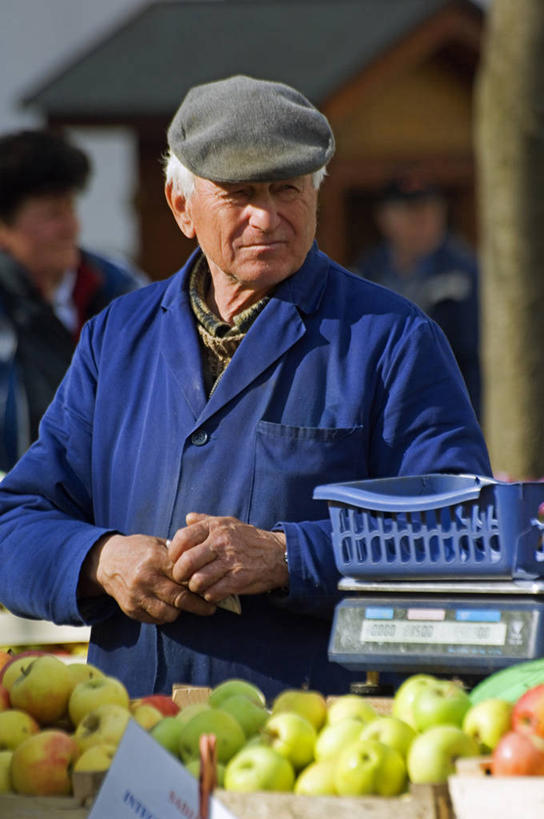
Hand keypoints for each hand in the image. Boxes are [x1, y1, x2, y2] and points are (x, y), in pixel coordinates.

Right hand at [79, 533, 215, 623]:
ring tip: (188, 605)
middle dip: (199, 605)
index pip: (185, 576)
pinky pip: (156, 619)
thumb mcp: (158, 545)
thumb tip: (206, 566)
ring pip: (169, 613)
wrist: (107, 562)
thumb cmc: (140, 550)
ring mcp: (136, 596)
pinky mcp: (130, 609)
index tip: (215, 589)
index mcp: (155, 559)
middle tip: (211, 608)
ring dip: (181, 611)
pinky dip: (166, 615)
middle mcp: (145, 578)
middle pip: (180, 598)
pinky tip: (170, 606)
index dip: (202, 584)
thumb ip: (179, 556)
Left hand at [167, 513, 287, 602]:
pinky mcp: (238, 580)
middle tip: (183, 578)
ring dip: (195, 587)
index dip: (173, 552)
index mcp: (215, 527)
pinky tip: (213, 591)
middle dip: (179, 574)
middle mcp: (221, 542)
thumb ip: (206, 520)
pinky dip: (209, 595)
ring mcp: (230, 562)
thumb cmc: (249, 539)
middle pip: (187, 562)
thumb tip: (187, 518)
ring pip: (197, 580)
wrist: (278, 554)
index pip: (182, 538)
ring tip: (199, 585)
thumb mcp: (229, 523)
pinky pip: (212, 593)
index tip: (176, 560)